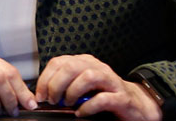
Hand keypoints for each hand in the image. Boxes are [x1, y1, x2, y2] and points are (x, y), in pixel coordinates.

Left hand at [35, 54, 161, 120]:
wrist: (136, 105)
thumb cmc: (105, 95)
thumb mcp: (82, 86)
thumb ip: (65, 84)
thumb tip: (42, 93)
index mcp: (84, 63)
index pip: (58, 62)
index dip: (45, 78)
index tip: (40, 94)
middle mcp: (97, 68)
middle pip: (71, 66)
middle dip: (56, 84)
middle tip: (52, 100)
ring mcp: (111, 81)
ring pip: (88, 77)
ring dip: (72, 91)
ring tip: (67, 104)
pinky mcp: (122, 98)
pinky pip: (103, 99)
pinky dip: (88, 106)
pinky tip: (81, 112)